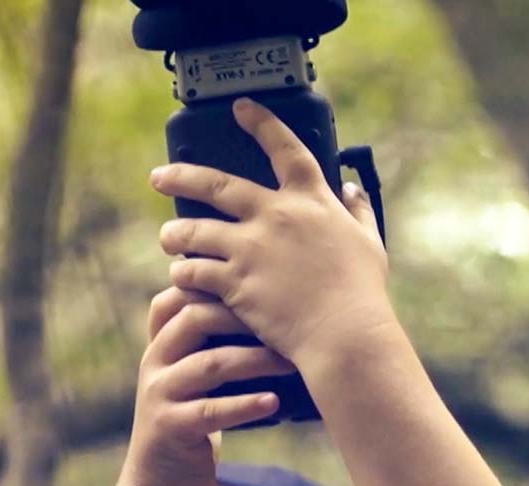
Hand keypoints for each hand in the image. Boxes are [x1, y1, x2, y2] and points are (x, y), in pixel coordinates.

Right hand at [117, 286, 295, 485]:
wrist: (159, 483)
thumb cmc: (189, 423)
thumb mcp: (189, 380)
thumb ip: (206, 346)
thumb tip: (263, 312)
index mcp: (159, 345)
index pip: (175, 298)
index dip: (211, 285)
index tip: (258, 284)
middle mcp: (154, 363)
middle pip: (194, 320)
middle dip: (242, 316)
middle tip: (285, 320)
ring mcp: (159, 395)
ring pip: (210, 364)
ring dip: (255, 360)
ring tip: (290, 363)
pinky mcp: (170, 428)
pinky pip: (212, 411)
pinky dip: (245, 405)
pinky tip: (274, 402)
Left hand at [150, 98, 393, 370]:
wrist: (345, 334)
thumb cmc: (362, 293)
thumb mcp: (369, 243)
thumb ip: (358, 212)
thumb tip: (351, 190)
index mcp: (311, 201)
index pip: (284, 149)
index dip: (261, 123)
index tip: (241, 108)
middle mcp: (275, 216)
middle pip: (216, 185)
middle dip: (182, 177)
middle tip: (159, 177)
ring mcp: (251, 249)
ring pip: (195, 231)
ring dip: (175, 234)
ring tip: (167, 239)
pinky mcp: (235, 283)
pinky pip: (195, 271)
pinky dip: (184, 273)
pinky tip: (180, 277)